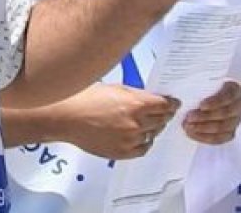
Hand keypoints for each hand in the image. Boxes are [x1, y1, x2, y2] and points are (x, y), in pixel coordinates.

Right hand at [56, 84, 179, 158]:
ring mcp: (129, 139)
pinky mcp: (121, 152)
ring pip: (153, 134)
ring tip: (148, 123)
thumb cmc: (85, 99)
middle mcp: (136, 123)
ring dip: (153, 128)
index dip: (171, 104)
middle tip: (164, 112)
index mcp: (136, 103)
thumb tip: (150, 100)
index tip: (173, 103)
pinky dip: (144, 142)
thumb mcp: (116, 88)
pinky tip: (141, 137)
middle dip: (164, 115)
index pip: (165, 105)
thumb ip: (136, 95)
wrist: (67, 117)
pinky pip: (142, 149)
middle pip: (162, 120)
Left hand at [183, 80, 240, 144]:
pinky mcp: (230, 132)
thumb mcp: (200, 82)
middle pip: (226, 113)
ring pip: (223, 127)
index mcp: (235, 88)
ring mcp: (236, 119)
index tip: (201, 105)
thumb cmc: (203, 88)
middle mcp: (239, 104)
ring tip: (188, 126)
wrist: (203, 98)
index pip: (228, 95)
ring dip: (204, 128)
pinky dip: (205, 137)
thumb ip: (196, 86)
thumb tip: (181, 99)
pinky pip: (220, 138)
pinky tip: (193, 133)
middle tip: (189, 117)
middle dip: (205, 117)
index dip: (215, 102)